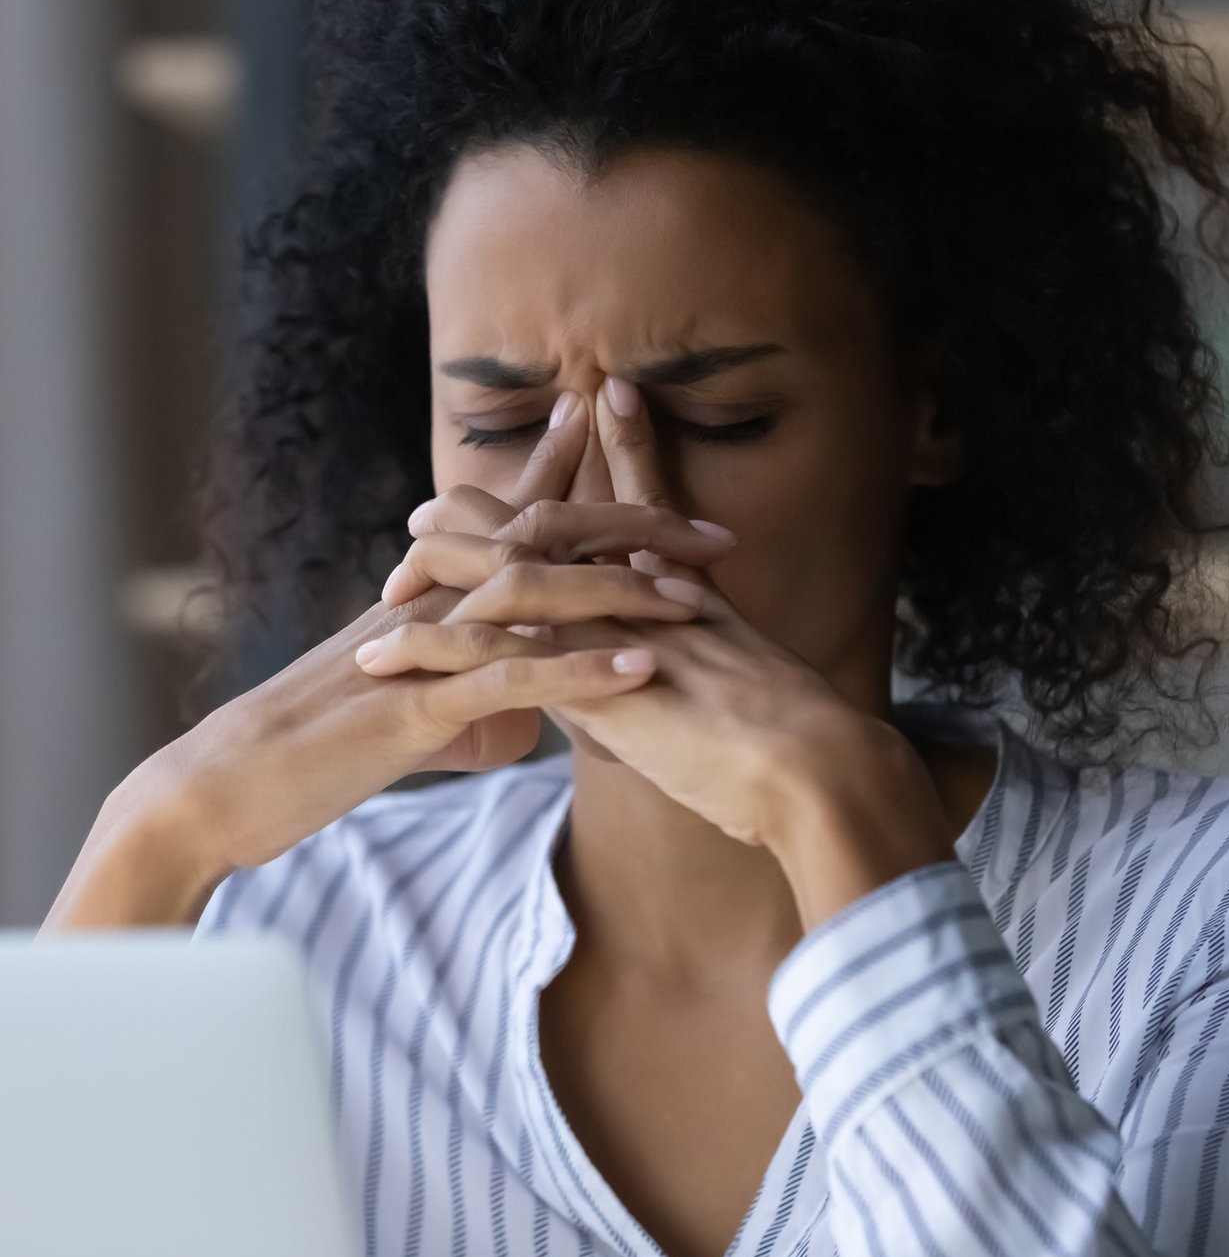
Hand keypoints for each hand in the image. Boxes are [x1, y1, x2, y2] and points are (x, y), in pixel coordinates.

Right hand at [60, 399, 736, 920]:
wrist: (225, 786)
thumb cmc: (315, 752)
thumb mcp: (412, 722)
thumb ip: (473, 711)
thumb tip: (520, 727)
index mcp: (432, 597)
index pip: (509, 516)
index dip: (564, 469)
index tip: (614, 424)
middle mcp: (432, 602)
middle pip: (543, 537)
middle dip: (633, 527)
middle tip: (714, 534)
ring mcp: (425, 647)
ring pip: (533, 596)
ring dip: (621, 593)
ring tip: (695, 597)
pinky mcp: (416, 704)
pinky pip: (510, 679)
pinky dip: (580, 672)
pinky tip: (639, 669)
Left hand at [363, 379, 956, 924]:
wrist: (816, 768)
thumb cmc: (786, 749)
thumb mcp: (726, 695)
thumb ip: (680, 673)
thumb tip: (633, 680)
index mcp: (676, 595)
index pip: (618, 522)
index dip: (566, 500)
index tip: (526, 488)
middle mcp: (638, 597)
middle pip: (550, 528)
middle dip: (489, 513)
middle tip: (430, 508)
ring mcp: (610, 630)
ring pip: (510, 576)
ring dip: (447, 565)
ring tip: (396, 559)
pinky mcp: (587, 678)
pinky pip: (492, 651)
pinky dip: (433, 645)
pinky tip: (385, 641)